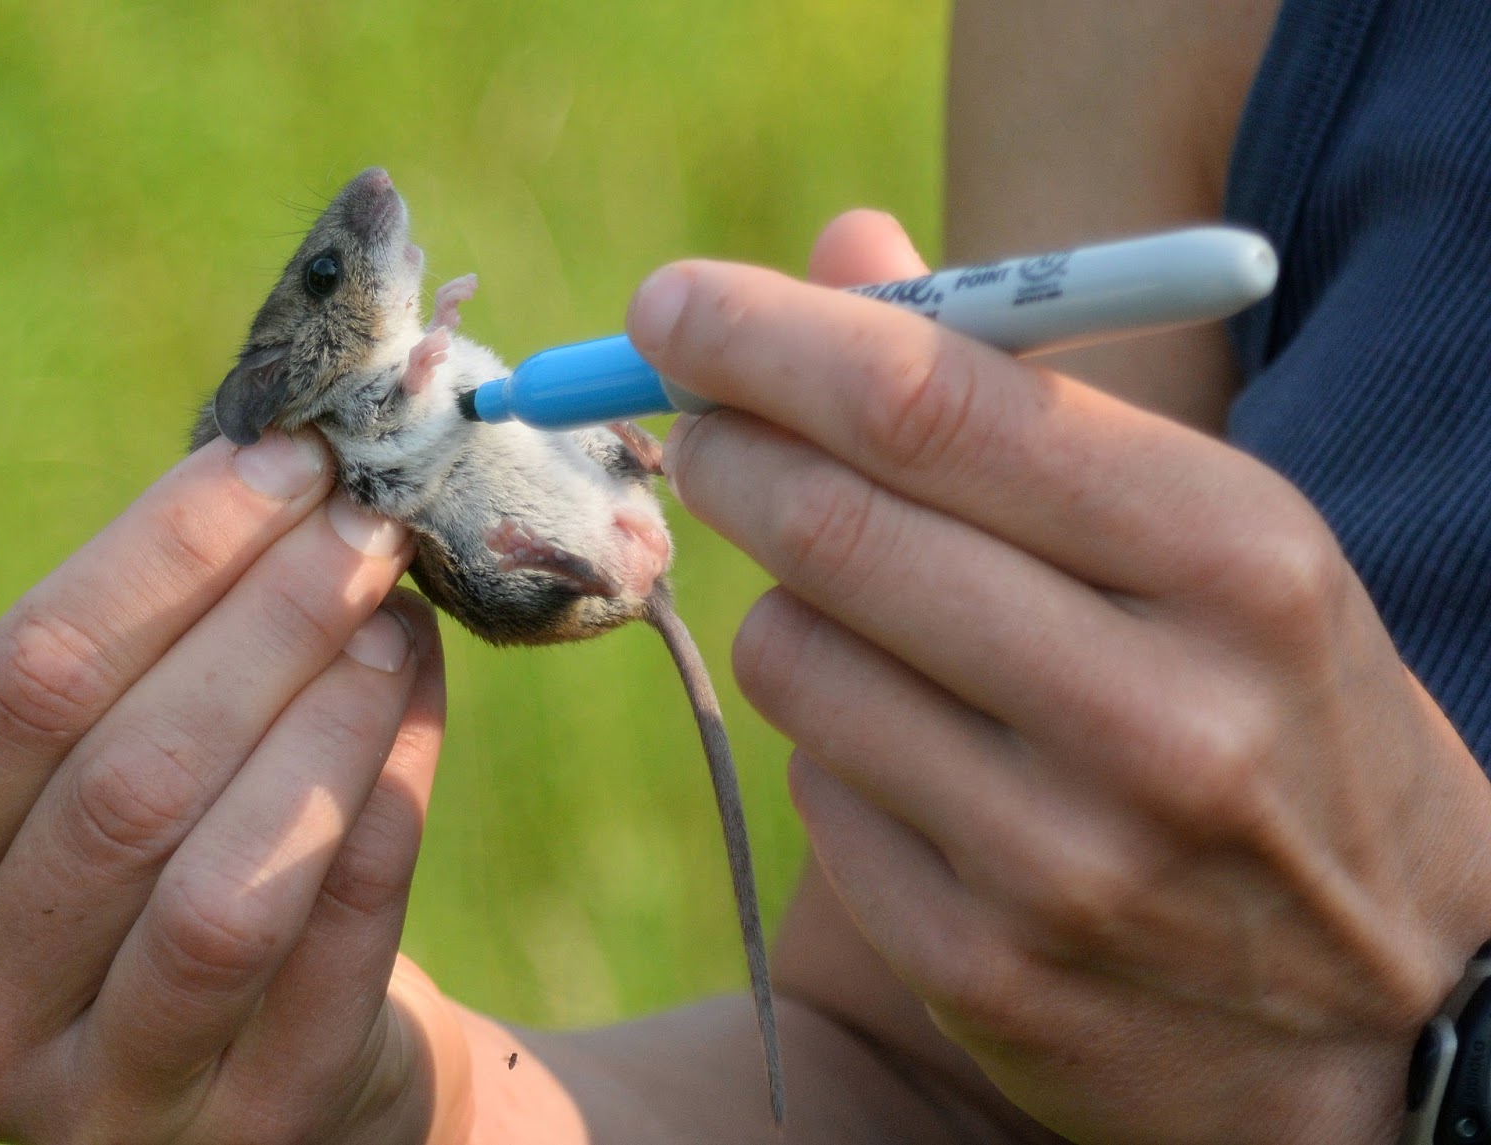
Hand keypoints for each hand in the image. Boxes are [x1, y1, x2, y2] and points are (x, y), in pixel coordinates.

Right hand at [0, 433, 482, 1142]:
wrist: (271, 1063)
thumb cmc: (178, 868)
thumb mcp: (118, 767)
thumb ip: (167, 651)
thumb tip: (299, 474)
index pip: (24, 685)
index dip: (167, 555)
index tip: (290, 461)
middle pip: (129, 780)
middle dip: (269, 624)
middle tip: (370, 528)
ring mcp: (108, 1100)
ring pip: (227, 882)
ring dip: (329, 719)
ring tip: (396, 621)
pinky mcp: (253, 1130)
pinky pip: (338, 944)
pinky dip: (390, 801)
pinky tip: (418, 706)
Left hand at [627, 212, 1490, 1143]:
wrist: (1381, 991)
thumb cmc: (1277, 706)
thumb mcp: (1214, 534)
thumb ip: (1022, 390)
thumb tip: (843, 254)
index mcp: (1234, 559)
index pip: (938, 409)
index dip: (771, 340)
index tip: (672, 306)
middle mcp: (1156, 718)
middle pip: (836, 528)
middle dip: (731, 452)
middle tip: (706, 428)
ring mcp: (1064, 865)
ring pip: (794, 659)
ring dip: (789, 605)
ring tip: (861, 609)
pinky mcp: (985, 972)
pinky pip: (813, 791)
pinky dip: (831, 740)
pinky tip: (918, 753)